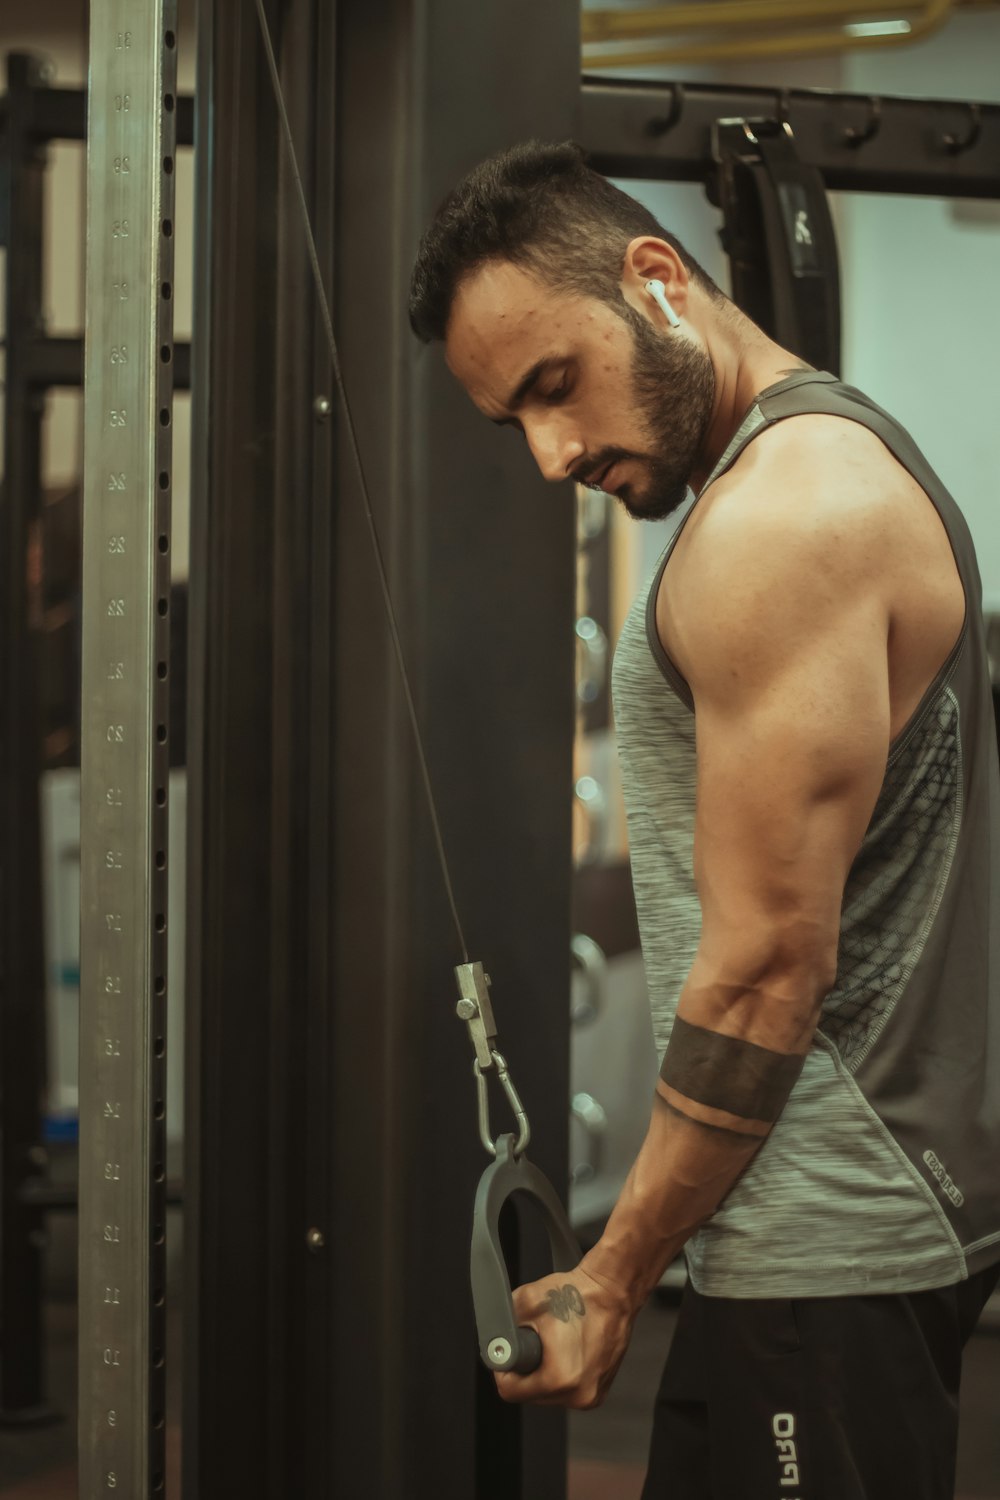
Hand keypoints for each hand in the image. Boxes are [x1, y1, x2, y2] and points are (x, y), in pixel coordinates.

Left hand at [494, 1258, 637, 1408]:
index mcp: (560, 1378)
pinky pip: (568, 1389)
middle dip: (527, 1369)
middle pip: (530, 1394)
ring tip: (556, 1343)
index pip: (510, 1391)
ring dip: (545, 1372)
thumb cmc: (578, 1294)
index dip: (504, 1369)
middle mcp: (579, 1394)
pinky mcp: (600, 1390)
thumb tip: (493, 1339)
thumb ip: (502, 1325)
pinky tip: (569, 1349)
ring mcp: (592, 1395)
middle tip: (537, 1341)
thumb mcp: (526, 1301)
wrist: (612, 1290)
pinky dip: (562, 1372)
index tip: (510, 1353)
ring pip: (549, 1393)